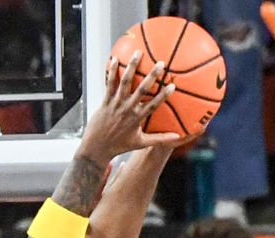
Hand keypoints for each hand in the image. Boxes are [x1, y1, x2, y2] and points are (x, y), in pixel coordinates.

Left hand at [80, 51, 178, 165]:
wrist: (96, 148)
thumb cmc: (119, 146)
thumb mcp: (140, 144)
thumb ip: (159, 139)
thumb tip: (177, 138)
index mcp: (137, 119)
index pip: (153, 105)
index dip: (163, 95)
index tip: (173, 85)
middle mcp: (127, 109)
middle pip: (141, 90)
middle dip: (151, 76)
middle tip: (160, 63)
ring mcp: (115, 105)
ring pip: (124, 83)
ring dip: (132, 67)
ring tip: (138, 53)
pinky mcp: (105, 102)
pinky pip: (109, 84)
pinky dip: (112, 72)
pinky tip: (115, 59)